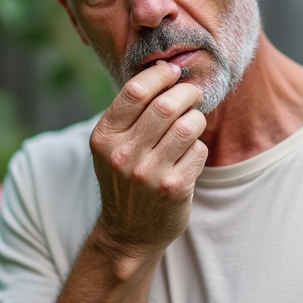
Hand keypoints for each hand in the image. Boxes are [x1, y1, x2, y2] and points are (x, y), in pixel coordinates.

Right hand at [89, 61, 207, 261]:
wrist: (128, 232)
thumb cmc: (125, 178)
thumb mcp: (113, 145)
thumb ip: (131, 113)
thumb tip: (165, 70)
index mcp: (104, 138)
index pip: (135, 91)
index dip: (160, 75)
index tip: (173, 72)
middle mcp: (123, 156)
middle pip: (166, 106)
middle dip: (186, 93)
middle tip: (193, 94)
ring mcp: (148, 174)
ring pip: (188, 126)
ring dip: (197, 119)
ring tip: (193, 123)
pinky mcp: (173, 189)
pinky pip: (199, 151)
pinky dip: (199, 148)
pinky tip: (189, 155)